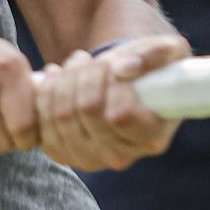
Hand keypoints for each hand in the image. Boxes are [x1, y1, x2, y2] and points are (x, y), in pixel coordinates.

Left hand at [34, 35, 187, 170]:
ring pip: (61, 116)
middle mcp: (122, 156)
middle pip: (87, 110)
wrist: (125, 86)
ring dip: (63, 81)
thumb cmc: (150, 69)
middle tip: (91, 59)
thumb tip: (124, 69)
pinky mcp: (64, 154)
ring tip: (77, 65)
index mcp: (152, 137)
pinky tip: (57, 78)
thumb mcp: (168, 51)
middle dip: (84, 74)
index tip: (112, 63)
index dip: (109, 81)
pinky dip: (44, 95)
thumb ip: (157, 54)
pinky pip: (42, 127)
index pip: (120, 113)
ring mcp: (91, 159)